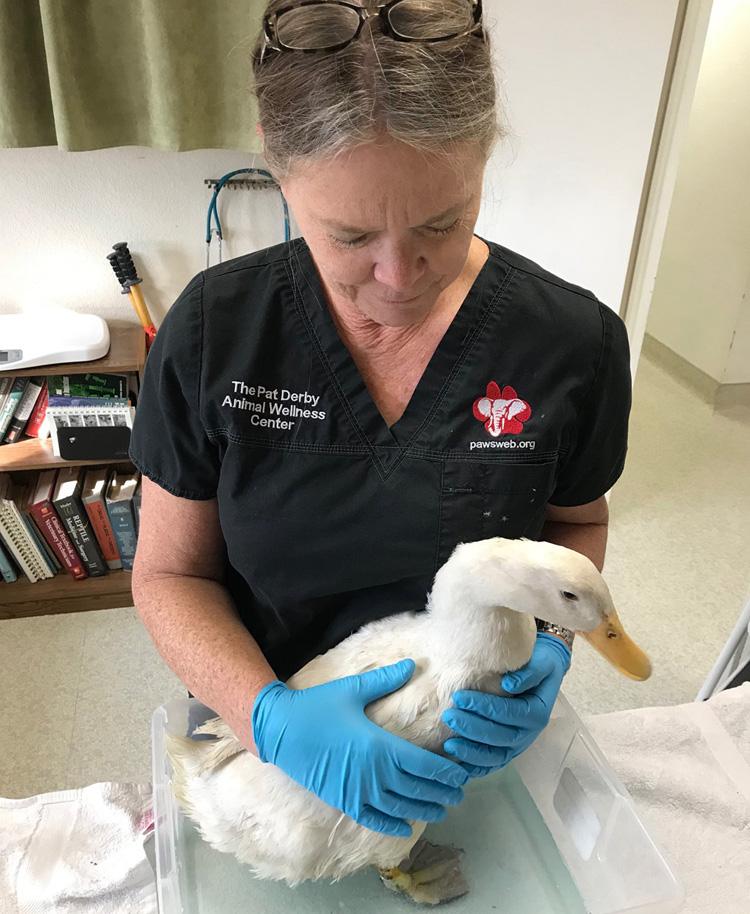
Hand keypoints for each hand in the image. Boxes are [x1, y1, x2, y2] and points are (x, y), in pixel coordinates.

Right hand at [252, 659, 467, 836]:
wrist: (280, 730)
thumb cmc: (317, 707)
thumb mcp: (353, 690)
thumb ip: (386, 680)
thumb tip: (413, 664)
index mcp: (379, 746)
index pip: (423, 765)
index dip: (445, 772)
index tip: (461, 774)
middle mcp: (372, 773)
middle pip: (416, 789)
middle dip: (441, 793)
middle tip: (460, 794)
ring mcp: (357, 790)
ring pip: (398, 807)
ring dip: (422, 810)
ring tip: (441, 810)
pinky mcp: (342, 800)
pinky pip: (372, 818)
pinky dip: (391, 825)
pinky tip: (405, 827)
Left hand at [441, 633, 570, 776]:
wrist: (542, 672)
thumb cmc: (539, 664)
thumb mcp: (542, 661)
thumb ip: (530, 672)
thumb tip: (509, 684)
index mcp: (538, 712)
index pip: (512, 713)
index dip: (486, 707)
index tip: (459, 696)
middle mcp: (529, 733)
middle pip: (502, 737)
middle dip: (472, 728)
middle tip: (448, 716)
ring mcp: (518, 744)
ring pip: (496, 756)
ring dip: (471, 752)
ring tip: (448, 745)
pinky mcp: (507, 750)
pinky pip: (492, 764)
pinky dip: (475, 766)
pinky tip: (456, 763)